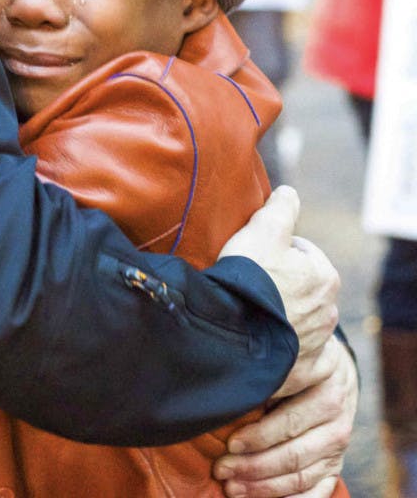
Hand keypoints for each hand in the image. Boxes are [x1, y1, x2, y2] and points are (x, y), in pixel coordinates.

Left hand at [212, 334, 356, 496]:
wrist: (332, 369)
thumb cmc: (293, 359)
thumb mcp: (284, 356)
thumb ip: (264, 375)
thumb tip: (226, 390)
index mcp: (323, 382)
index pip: (289, 416)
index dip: (258, 433)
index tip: (229, 441)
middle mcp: (336, 415)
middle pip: (293, 450)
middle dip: (254, 464)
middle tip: (221, 468)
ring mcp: (339, 442)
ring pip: (301, 473)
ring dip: (264, 486)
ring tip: (232, 486)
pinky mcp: (337, 463)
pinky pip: (318, 490)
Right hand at [219, 186, 339, 355]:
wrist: (233, 334)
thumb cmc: (249, 278)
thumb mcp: (263, 228)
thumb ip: (281, 207)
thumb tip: (289, 193)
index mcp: (325, 276)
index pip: (301, 252)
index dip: (274, 250)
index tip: (253, 257)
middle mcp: (329, 311)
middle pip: (301, 287)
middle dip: (281, 284)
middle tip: (249, 283)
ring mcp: (317, 344)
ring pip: (299, 319)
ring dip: (280, 313)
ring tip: (248, 310)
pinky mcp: (303, 370)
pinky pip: (298, 355)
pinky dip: (284, 348)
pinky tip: (262, 339)